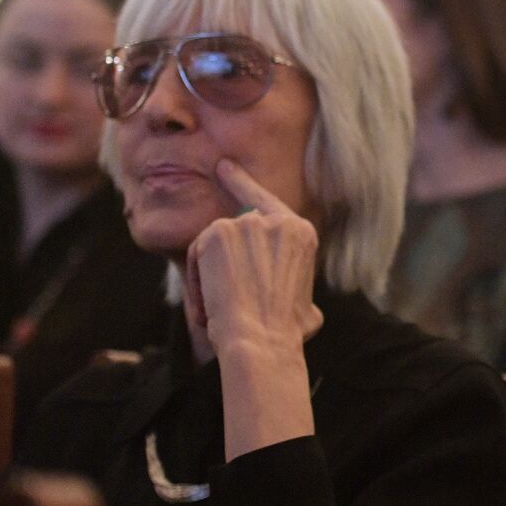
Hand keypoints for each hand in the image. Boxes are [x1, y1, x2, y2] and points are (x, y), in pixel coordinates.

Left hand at [185, 159, 322, 357]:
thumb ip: (301, 292)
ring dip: (210, 276)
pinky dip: (197, 280)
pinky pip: (198, 252)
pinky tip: (208, 303)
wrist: (261, 337)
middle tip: (221, 288)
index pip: (267, 202)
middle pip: (236, 226)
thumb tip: (308, 311)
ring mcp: (246, 223)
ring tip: (219, 309)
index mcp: (302, 232)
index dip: (242, 183)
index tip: (223, 168)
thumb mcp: (308, 308)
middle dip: (224, 255)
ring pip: (214, 242)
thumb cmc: (286, 333)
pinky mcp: (218, 232)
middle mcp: (276, 221)